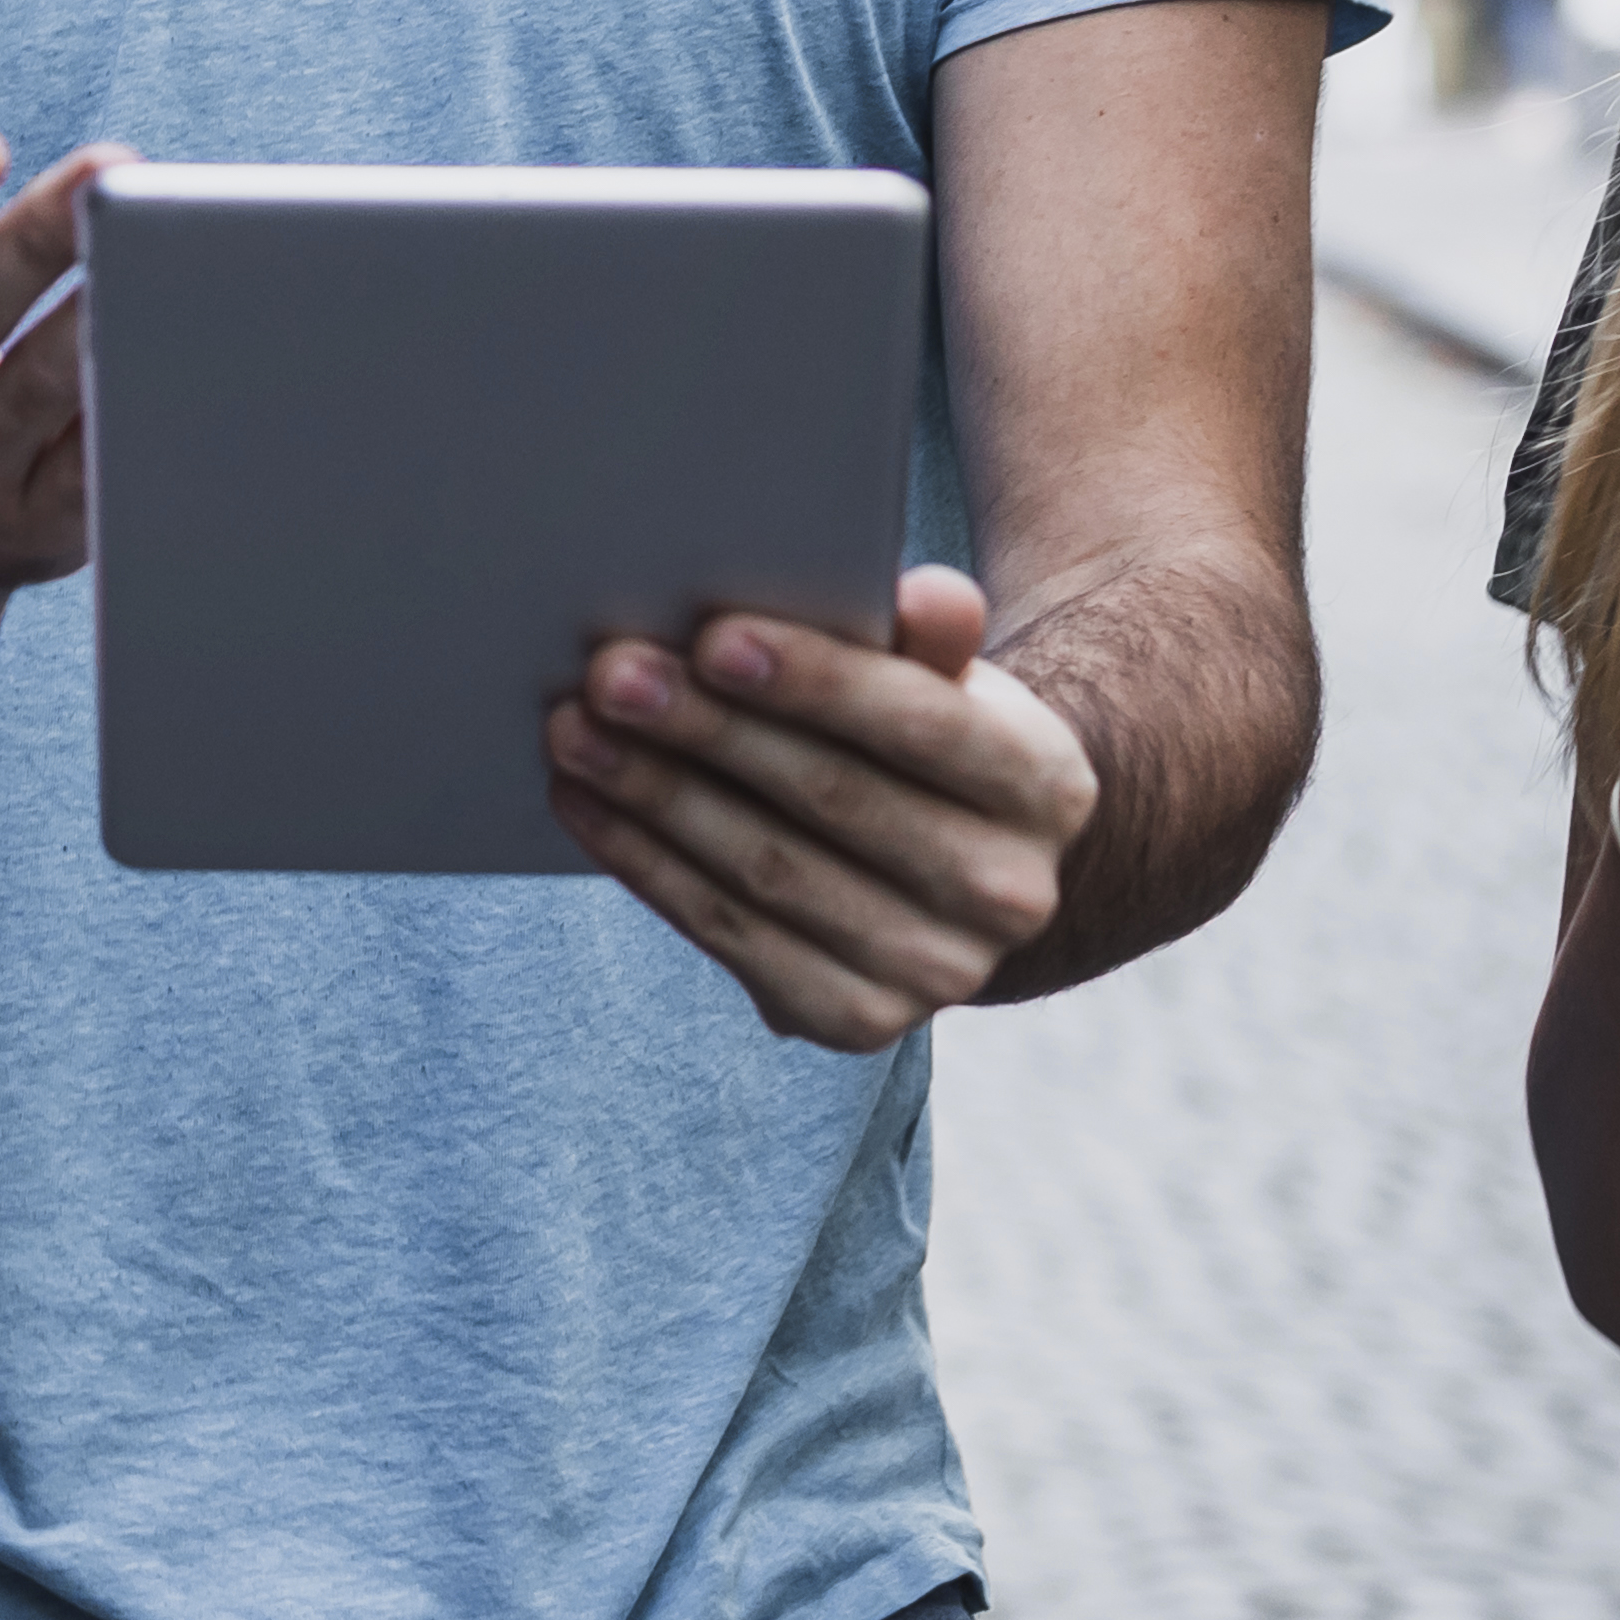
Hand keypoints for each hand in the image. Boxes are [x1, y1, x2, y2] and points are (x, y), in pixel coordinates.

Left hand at [546, 568, 1097, 1051]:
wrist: (953, 867)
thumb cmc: (925, 735)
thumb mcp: (944, 676)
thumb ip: (932, 634)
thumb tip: (930, 597)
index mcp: (1046, 786)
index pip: (924, 722)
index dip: (815, 681)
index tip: (711, 637)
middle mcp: (1007, 895)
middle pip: (831, 799)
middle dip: (707, 732)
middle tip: (608, 677)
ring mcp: (936, 972)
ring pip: (767, 872)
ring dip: (654, 799)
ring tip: (573, 733)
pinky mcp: (857, 1022)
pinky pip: (731, 934)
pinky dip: (647, 866)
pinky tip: (589, 806)